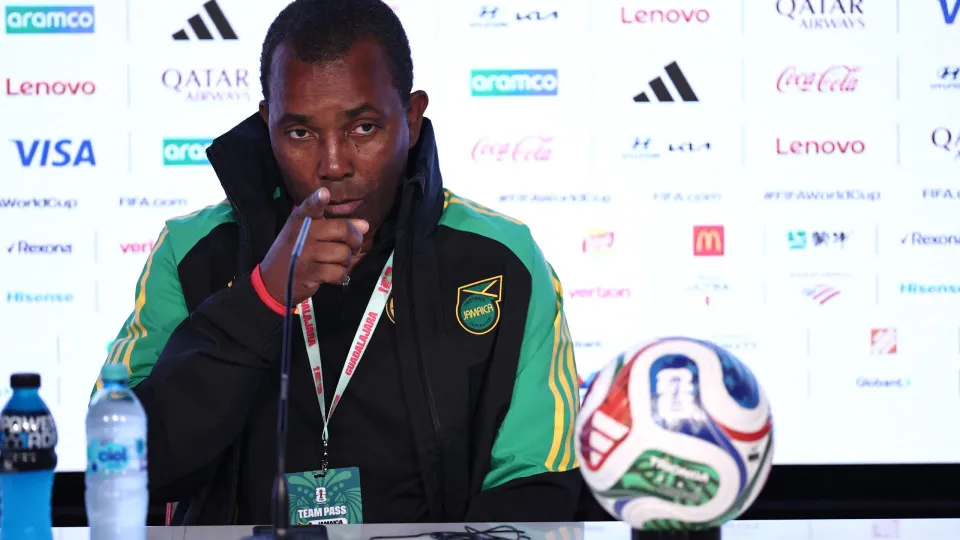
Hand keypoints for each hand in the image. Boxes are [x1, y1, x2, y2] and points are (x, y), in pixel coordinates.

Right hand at [259, 188, 368, 305]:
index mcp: (299, 220)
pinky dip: (340, 276)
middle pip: (342, 230)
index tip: (324, 193)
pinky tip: (332, 275)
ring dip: (346, 261)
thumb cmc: (293, 253)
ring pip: (344, 253)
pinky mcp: (312, 273)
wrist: (272, 281)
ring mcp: (307, 254)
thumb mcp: (305, 234)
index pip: (309, 207)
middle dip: (355, 239)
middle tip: (354, 246)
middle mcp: (303, 234)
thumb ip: (335, 227)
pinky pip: (339, 272)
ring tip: (337, 262)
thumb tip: (365, 225)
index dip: (318, 200)